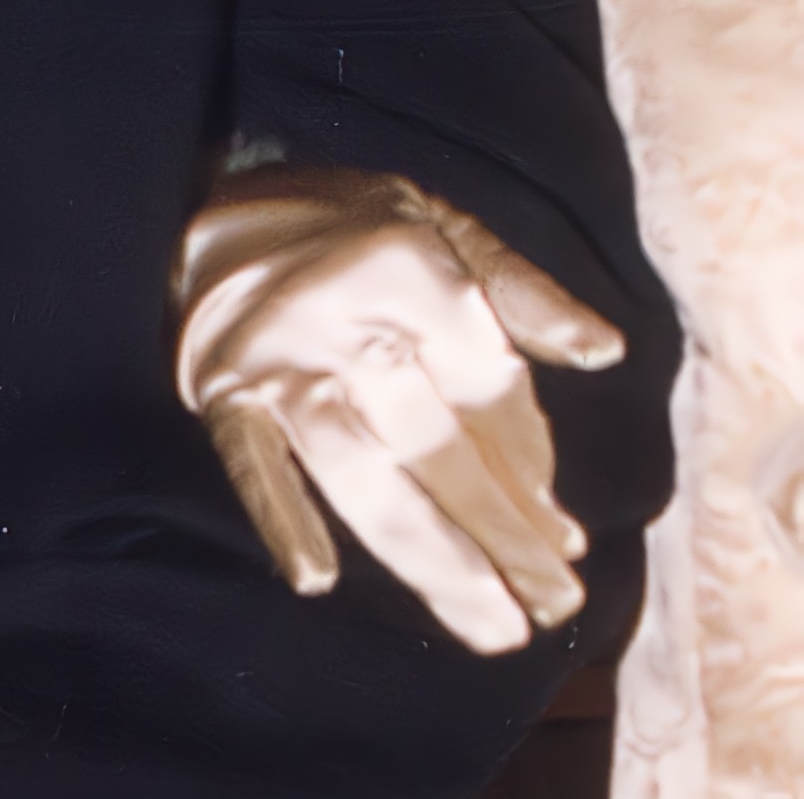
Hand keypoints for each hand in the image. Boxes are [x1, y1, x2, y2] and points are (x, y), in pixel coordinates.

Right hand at [173, 167, 624, 654]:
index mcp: (405, 267)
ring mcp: (276, 358)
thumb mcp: (441, 226)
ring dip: (431, 556)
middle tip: (557, 606)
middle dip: (506, 535)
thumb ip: (520, 292)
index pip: (485, 389)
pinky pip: (251, 460)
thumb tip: (608, 350)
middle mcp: (343, 315)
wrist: (216, 198)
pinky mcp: (220, 388)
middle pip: (437, 445)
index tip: (566, 537)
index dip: (531, 467)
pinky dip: (281, 516)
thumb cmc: (348, 224)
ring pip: (360, 472)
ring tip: (494, 626)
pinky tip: (317, 576)